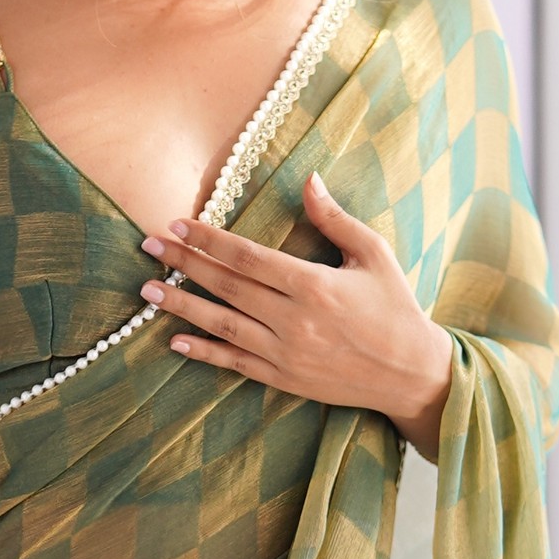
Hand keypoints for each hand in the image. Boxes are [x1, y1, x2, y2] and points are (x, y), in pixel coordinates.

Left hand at [141, 173, 453, 456]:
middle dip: (184, 264)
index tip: (178, 225)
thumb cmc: (396, 307)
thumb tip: (309, 179)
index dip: (209, 239)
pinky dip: (203, 352)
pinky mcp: (284, 379)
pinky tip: (175, 339)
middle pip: (226, 286)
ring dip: (182, 306)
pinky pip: (235, 363)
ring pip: (222, 325)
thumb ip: (335, 219)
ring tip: (148, 290)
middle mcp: (293, 319)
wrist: (410, 373)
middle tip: (149, 246)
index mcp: (313, 284)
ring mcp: (285, 352)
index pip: (247, 257)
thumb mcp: (373, 254)